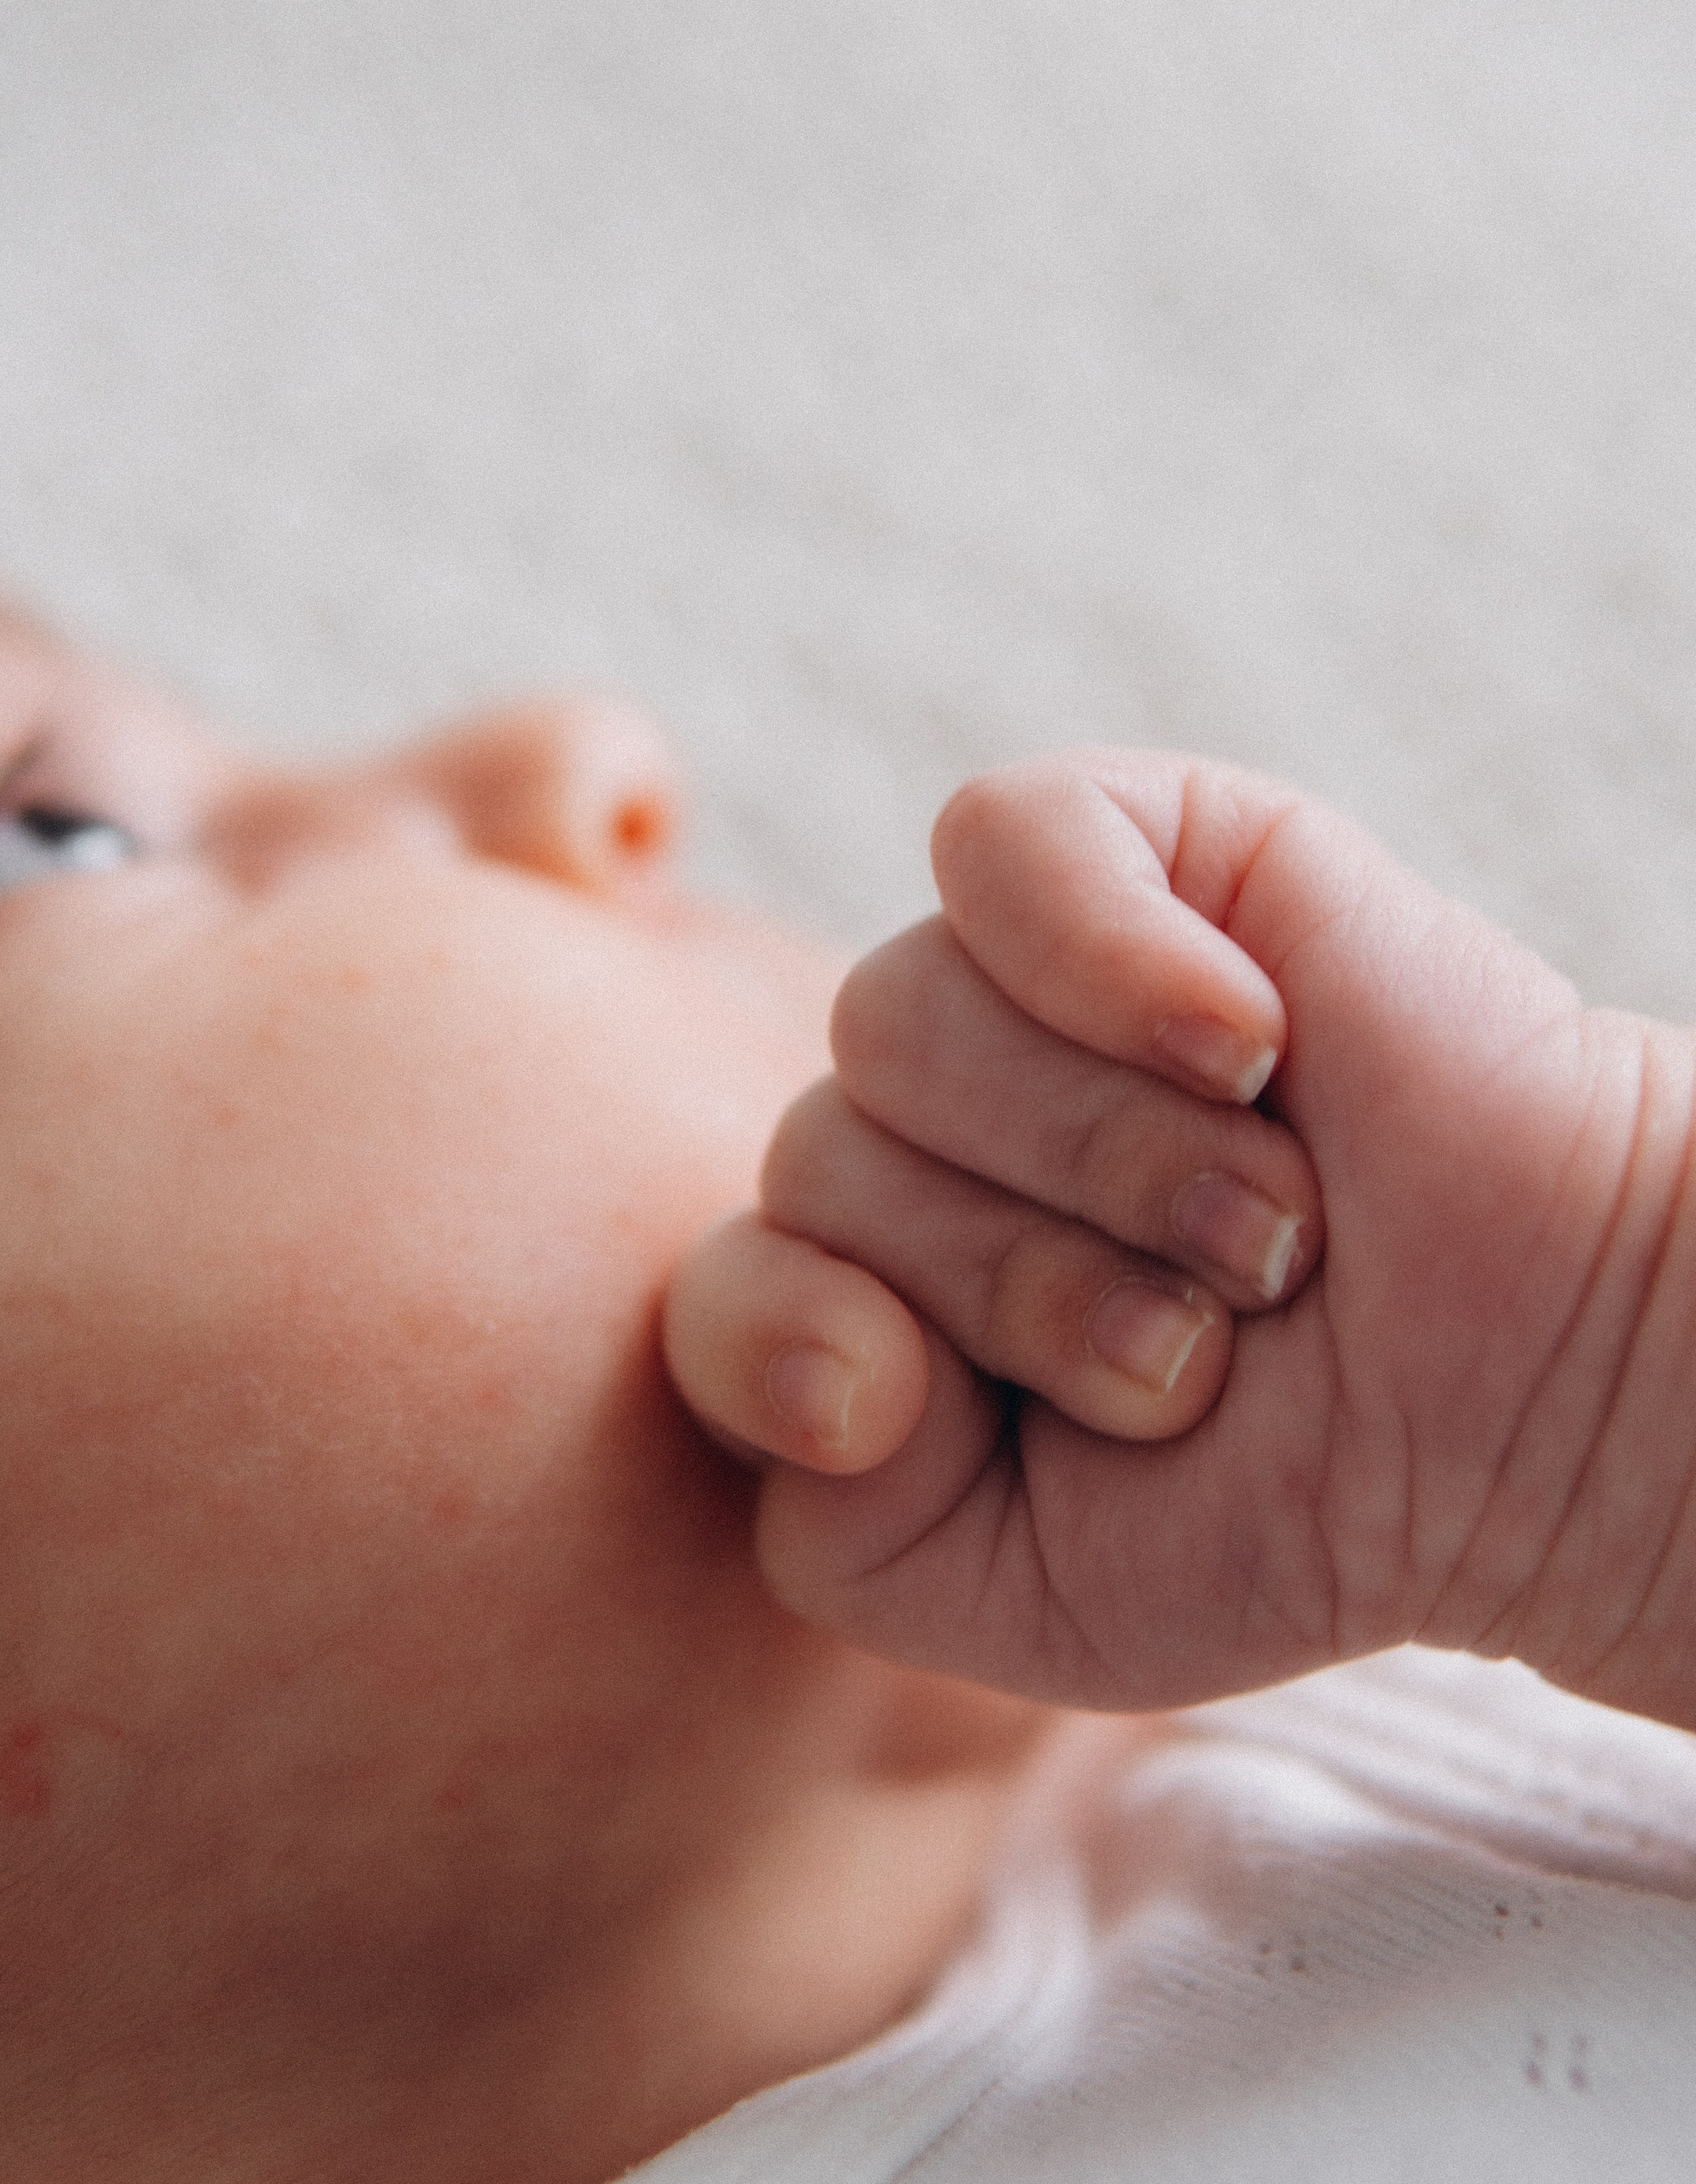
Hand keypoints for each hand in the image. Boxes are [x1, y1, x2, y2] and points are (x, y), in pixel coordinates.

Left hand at [667, 753, 1695, 1727]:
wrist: (1536, 1400)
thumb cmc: (1286, 1493)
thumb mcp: (1030, 1606)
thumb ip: (840, 1537)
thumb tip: (830, 1344)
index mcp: (876, 1285)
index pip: (727, 1288)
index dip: (791, 1356)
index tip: (922, 1414)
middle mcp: (923, 1123)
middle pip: (823, 1156)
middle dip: (1028, 1287)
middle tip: (1209, 1341)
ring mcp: (1017, 978)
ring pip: (900, 1020)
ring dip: (1111, 1163)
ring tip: (1271, 1227)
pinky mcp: (1135, 845)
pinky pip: (1001, 844)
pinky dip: (1107, 958)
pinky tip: (1245, 1042)